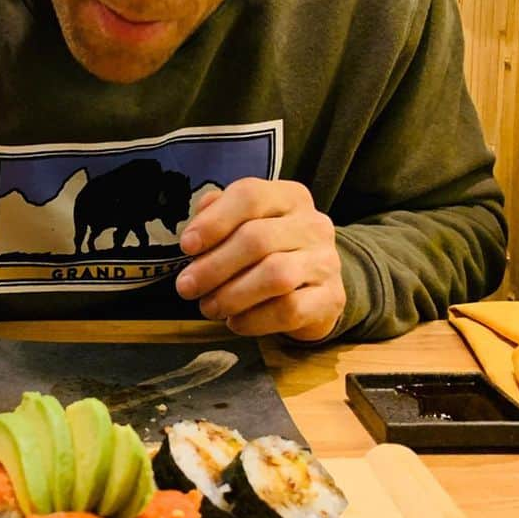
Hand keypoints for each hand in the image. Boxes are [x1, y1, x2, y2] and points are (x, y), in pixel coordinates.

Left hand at [174, 178, 344, 340]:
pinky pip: (289, 310)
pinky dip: (253, 319)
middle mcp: (313, 224)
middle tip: (186, 287)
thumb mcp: (245, 224)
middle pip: (257, 239)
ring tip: (208, 306)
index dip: (213, 222)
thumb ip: (218, 216)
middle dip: (213, 266)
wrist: (314, 287)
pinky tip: (235, 321)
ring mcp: (326, 262)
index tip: (186, 246)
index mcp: (289, 197)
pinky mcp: (331, 299)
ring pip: (275, 276)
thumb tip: (195, 231)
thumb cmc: (268, 251)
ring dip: (232, 295)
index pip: (249, 196)